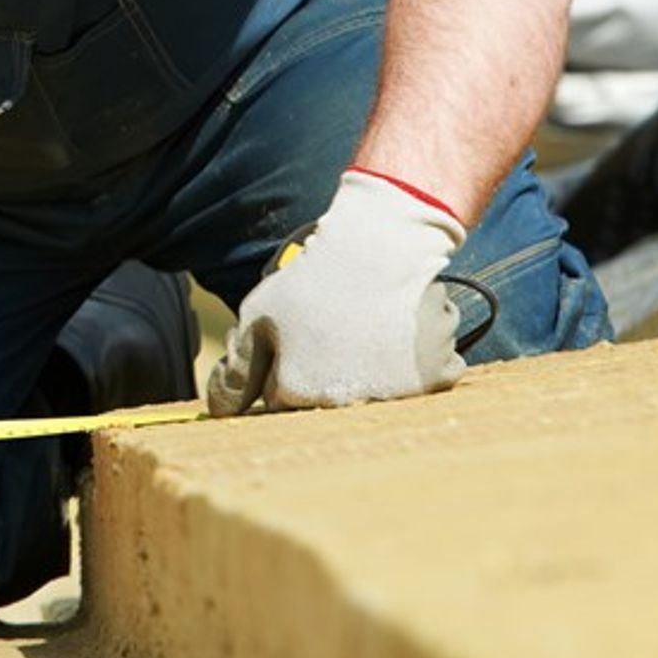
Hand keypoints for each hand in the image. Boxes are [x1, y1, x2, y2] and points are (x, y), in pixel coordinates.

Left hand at [206, 170, 467, 415]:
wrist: (381, 245)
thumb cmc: (313, 278)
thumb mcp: (257, 317)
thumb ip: (236, 371)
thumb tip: (220, 412)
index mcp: (298, 392)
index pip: (279, 401)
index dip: (281, 369)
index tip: (294, 340)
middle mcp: (346, 403)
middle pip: (326, 402)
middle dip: (322, 373)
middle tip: (331, 329)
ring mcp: (395, 394)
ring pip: (377, 391)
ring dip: (372, 369)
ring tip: (367, 323)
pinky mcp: (437, 377)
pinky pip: (422, 379)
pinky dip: (415, 360)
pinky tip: (401, 328)